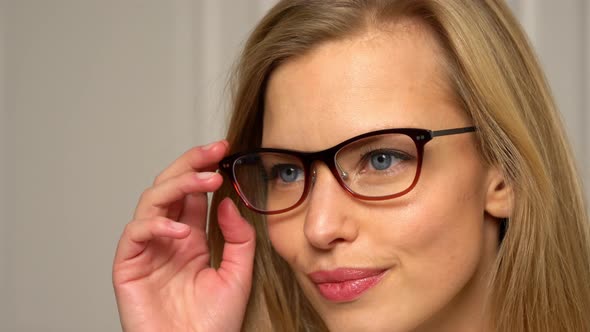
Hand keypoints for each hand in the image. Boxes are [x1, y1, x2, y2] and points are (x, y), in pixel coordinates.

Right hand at [112, 140, 254, 331]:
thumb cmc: (212, 324)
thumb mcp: (238, 274)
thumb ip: (238, 238)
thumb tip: (228, 202)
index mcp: (191, 239)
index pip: (193, 194)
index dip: (205, 169)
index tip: (224, 151)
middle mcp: (167, 239)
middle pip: (170, 187)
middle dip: (191, 164)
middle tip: (214, 150)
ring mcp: (147, 250)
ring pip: (152, 201)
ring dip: (179, 185)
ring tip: (207, 180)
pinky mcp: (128, 267)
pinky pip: (136, 234)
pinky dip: (156, 225)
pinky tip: (181, 229)